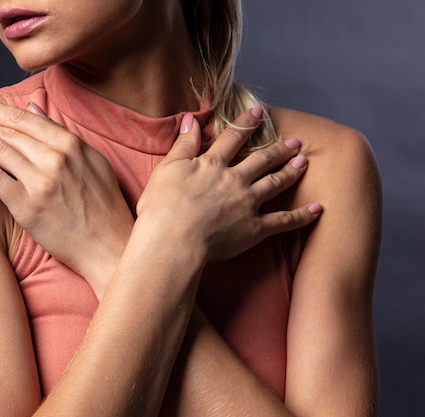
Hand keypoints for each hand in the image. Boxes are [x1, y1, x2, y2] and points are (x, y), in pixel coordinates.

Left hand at [0, 96, 133, 296]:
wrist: (109, 246)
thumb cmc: (103, 207)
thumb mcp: (93, 162)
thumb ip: (63, 135)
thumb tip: (34, 108)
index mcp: (70, 145)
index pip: (23, 118)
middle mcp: (54, 159)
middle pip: (7, 131)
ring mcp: (40, 183)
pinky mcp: (29, 208)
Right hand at [136, 108, 321, 262]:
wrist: (173, 241)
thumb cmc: (162, 209)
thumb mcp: (167, 169)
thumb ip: (182, 145)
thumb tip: (189, 119)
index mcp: (212, 165)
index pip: (233, 138)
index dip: (246, 123)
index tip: (260, 112)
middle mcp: (235, 180)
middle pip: (262, 159)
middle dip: (278, 148)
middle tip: (294, 141)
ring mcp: (247, 204)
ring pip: (275, 183)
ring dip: (291, 172)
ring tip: (303, 163)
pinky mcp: (254, 229)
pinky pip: (283, 221)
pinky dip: (302, 216)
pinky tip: (318, 209)